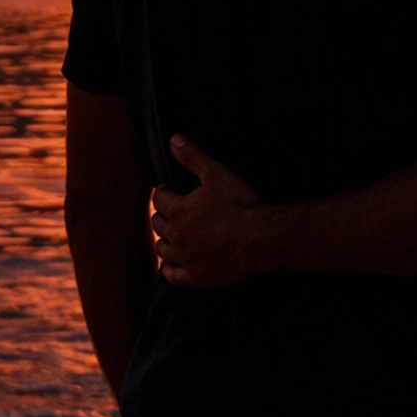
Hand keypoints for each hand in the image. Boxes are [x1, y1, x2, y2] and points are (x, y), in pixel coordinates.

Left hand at [151, 135, 266, 287]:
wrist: (259, 238)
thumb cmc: (238, 204)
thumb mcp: (216, 173)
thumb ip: (193, 157)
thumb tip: (174, 140)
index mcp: (179, 210)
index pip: (159, 199)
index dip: (163, 192)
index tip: (167, 190)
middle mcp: (177, 236)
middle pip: (158, 225)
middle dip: (161, 216)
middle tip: (169, 212)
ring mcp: (186, 259)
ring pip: (163, 250)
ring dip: (164, 242)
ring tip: (169, 237)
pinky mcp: (197, 277)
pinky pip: (174, 276)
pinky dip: (169, 271)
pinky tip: (169, 267)